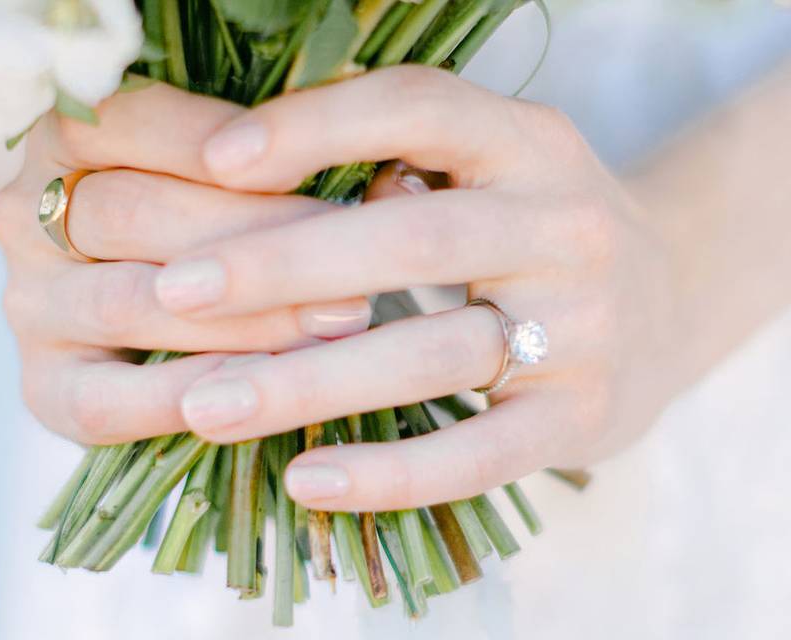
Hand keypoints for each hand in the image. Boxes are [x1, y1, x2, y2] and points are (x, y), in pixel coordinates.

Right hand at [0, 83, 371, 444]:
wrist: (160, 305)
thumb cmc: (214, 219)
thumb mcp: (237, 172)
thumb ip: (289, 167)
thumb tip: (393, 189)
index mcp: (65, 137)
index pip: (129, 121)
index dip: (217, 140)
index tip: (310, 164)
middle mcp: (23, 215)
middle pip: (131, 214)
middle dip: (254, 240)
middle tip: (355, 262)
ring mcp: (30, 305)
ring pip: (127, 303)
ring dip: (240, 319)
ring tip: (334, 325)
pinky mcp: (45, 387)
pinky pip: (105, 403)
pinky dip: (182, 397)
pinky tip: (257, 391)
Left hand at [155, 66, 681, 511]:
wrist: (669, 300)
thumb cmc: (533, 230)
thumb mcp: (489, 166)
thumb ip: (398, 163)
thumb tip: (256, 184)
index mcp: (529, 143)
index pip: (420, 109)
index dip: (316, 126)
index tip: (215, 159)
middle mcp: (566, 224)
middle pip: (415, 239)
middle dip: (285, 266)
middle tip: (177, 291)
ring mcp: (585, 326)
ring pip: (434, 353)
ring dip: (310, 383)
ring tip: (205, 405)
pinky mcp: (584, 415)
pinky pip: (479, 453)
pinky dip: (390, 473)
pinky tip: (306, 482)